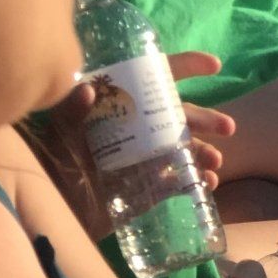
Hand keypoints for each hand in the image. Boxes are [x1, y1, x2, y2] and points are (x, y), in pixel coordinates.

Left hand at [47, 53, 235, 238]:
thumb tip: (90, 89)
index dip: (185, 67)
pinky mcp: (147, 189)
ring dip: (203, 152)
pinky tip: (207, 183)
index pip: (155, 78)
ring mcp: (145, 159)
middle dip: (206, 119)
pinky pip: (177, 183)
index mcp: (121, 107)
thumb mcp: (59, 132)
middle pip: (179, 115)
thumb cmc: (51, 163)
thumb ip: (71, 109)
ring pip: (183, 150)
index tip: (214, 65)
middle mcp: (138, 129)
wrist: (49, 211)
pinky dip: (195, 182)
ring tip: (214, 161)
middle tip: (228, 127)